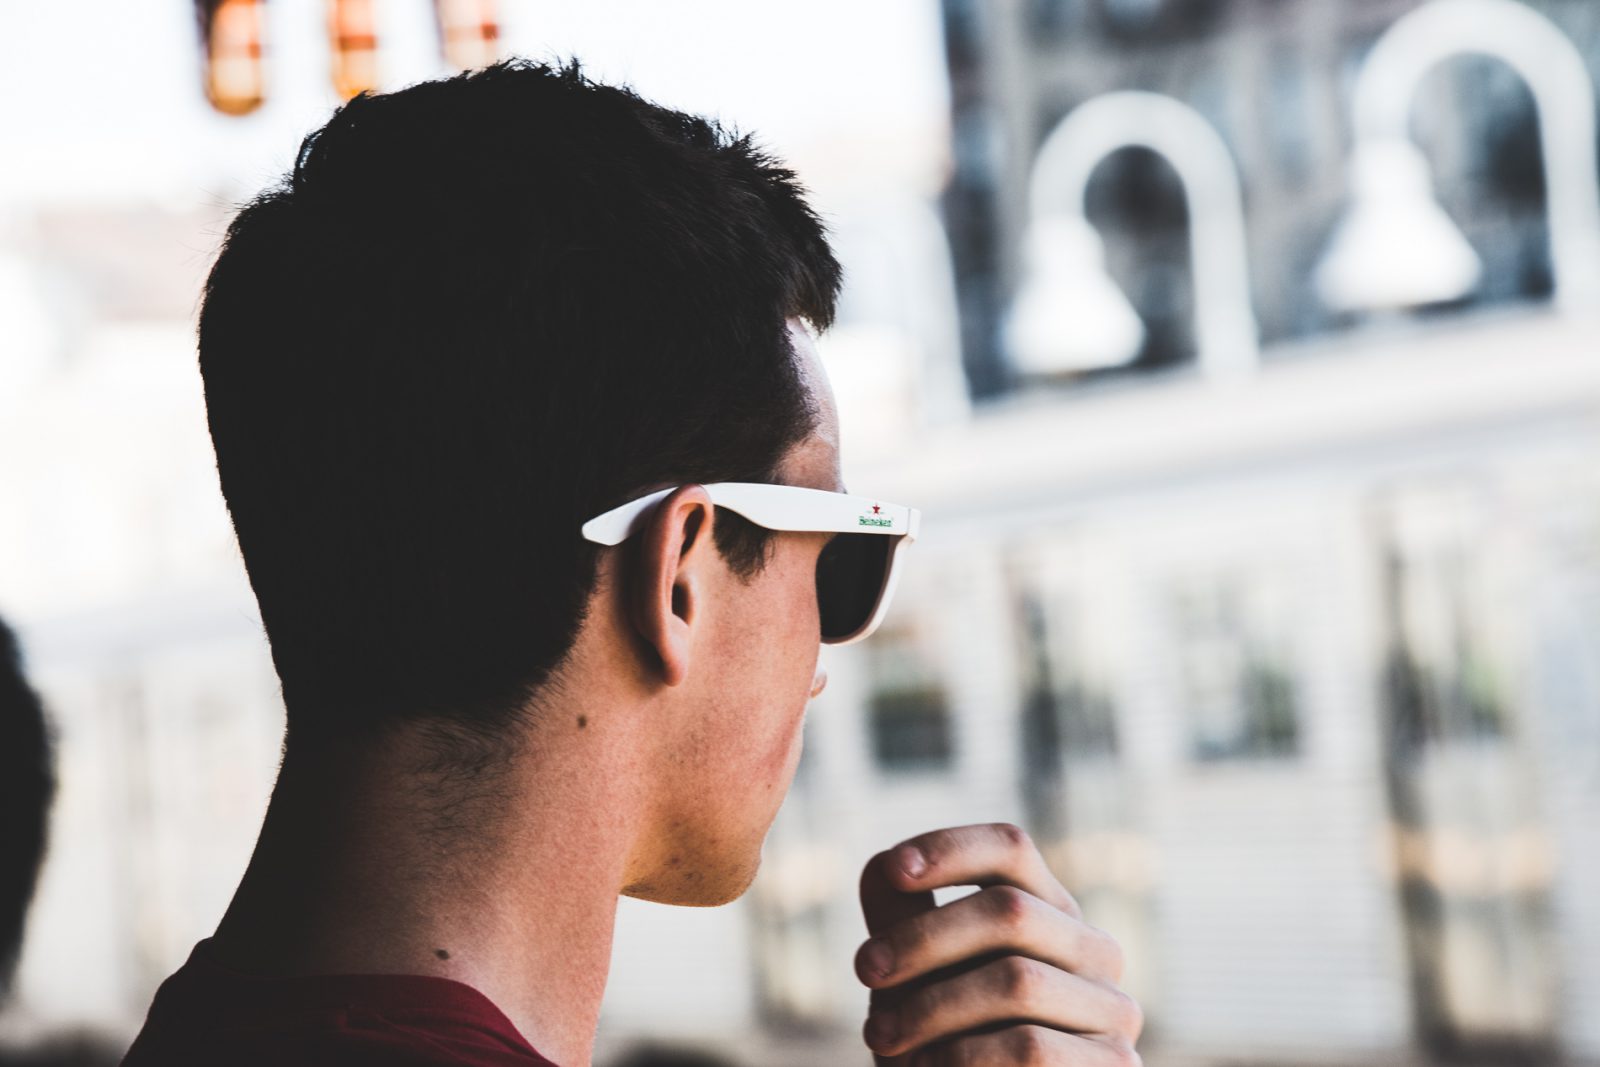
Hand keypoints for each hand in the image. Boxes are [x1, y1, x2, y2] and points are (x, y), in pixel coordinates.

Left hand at [855, 823, 1142, 1065]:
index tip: (894, 869)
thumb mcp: (910, 978)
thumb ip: (899, 921)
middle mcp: (1093, 950)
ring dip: (932, 1008)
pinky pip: (1030, 1047)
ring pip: (1018, 981)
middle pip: (1010, 911)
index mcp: (1048, 912)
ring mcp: (1112, 1009)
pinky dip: (963, 1057)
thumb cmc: (942, 1045)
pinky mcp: (1116, 1064)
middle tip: (865, 969)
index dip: (952, 848)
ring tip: (881, 1036)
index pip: (1011, 849)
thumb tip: (881, 863)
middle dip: (923, 938)